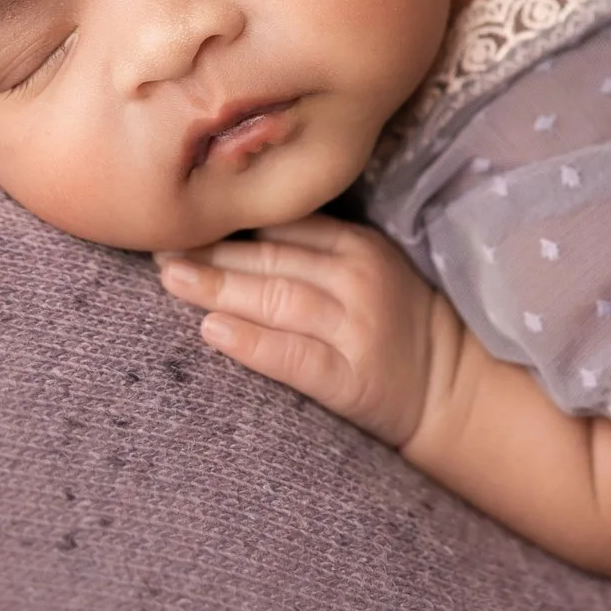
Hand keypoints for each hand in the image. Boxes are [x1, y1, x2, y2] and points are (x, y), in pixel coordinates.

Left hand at [155, 216, 444, 448]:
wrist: (452, 390)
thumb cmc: (399, 325)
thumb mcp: (371, 270)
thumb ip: (317, 250)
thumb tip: (234, 236)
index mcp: (360, 246)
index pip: (283, 226)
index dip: (229, 224)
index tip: (182, 220)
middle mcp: (358, 280)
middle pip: (271, 260)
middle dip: (210, 253)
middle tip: (158, 248)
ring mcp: (356, 329)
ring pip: (277, 300)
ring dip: (218, 288)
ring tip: (172, 280)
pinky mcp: (350, 378)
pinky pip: (292, 356)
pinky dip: (250, 342)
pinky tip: (212, 331)